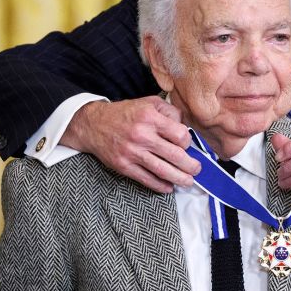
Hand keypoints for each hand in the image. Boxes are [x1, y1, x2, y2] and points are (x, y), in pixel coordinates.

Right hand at [60, 97, 199, 193]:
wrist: (93, 125)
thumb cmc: (124, 113)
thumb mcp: (148, 103)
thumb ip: (169, 111)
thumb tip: (185, 128)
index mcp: (150, 117)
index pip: (179, 135)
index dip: (187, 142)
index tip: (186, 145)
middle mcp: (142, 135)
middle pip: (175, 156)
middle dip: (191, 166)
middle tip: (197, 170)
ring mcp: (132, 153)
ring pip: (163, 170)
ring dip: (180, 179)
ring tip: (188, 182)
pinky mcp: (124, 166)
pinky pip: (146, 179)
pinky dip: (160, 186)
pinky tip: (168, 187)